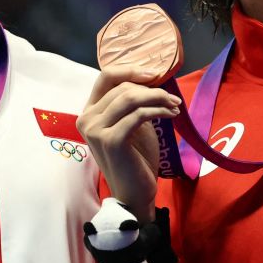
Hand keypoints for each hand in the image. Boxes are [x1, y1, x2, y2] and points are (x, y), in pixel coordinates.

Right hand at [77, 67, 180, 222]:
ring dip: (158, 98)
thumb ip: (133, 102)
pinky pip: (138, 115)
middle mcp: (87, 119)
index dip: (131, 69)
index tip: (155, 74)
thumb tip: (151, 77)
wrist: (135, 192)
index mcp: (89, 112)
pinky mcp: (111, 141)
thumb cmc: (135, 158)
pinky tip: (171, 115)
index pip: (106, 77)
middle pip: (123, 87)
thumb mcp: (132, 123)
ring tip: (175, 106)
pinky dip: (158, 111)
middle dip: (152, 89)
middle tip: (173, 99)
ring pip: (131, 98)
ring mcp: (96, 130)